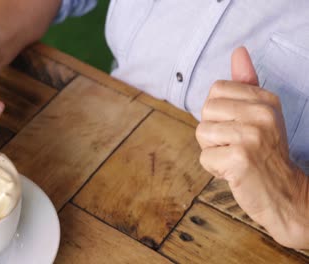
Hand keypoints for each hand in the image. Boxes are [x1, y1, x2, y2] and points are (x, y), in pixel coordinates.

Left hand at [196, 47, 308, 247]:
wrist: (285, 193)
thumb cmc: (265, 153)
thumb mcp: (260, 114)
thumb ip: (246, 84)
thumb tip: (239, 51)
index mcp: (266, 100)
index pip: (216, 90)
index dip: (218, 112)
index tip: (237, 128)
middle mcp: (262, 114)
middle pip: (206, 110)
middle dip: (212, 132)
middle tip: (235, 146)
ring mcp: (251, 136)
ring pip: (202, 133)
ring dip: (212, 150)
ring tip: (235, 157)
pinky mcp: (240, 159)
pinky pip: (204, 157)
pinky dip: (214, 168)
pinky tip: (234, 171)